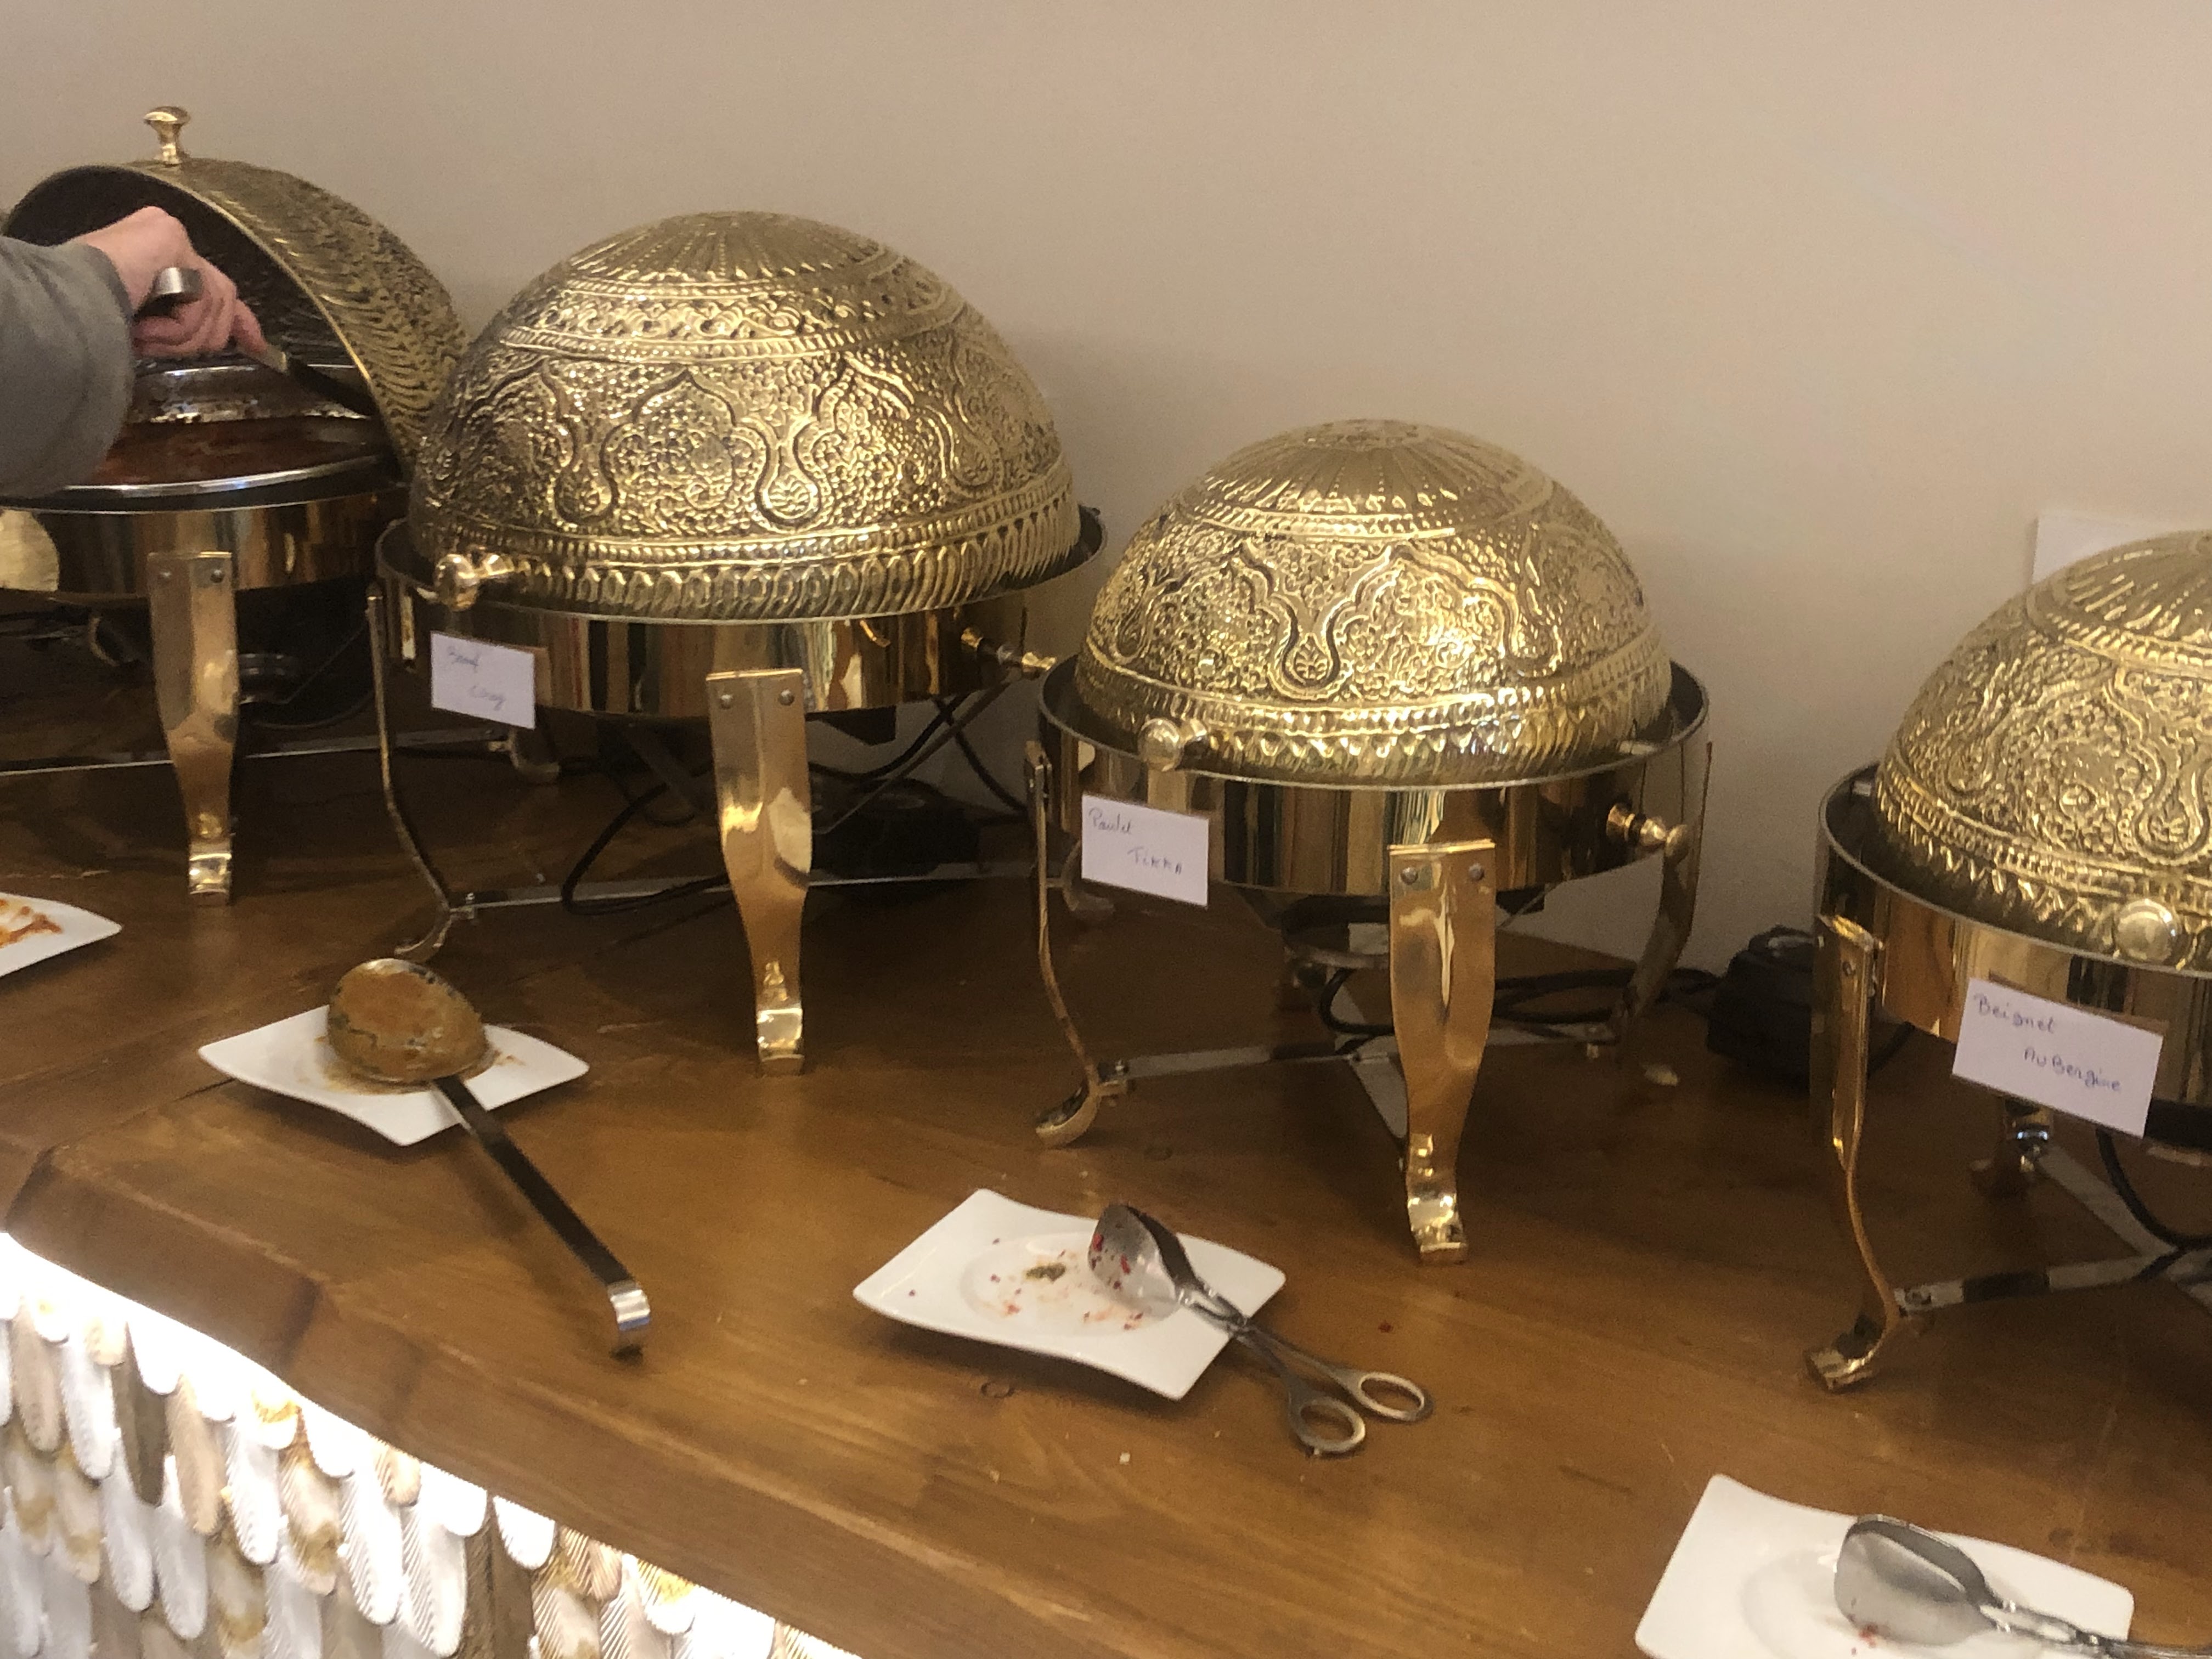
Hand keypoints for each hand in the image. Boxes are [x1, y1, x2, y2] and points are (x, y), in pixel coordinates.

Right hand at [73, 205, 265, 358]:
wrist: (67, 304)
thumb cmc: (93, 318)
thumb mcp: (148, 324)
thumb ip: (183, 322)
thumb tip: (231, 340)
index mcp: (158, 255)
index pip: (216, 285)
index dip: (240, 319)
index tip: (256, 346)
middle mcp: (168, 236)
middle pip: (223, 297)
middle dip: (201, 336)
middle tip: (158, 344)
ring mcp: (172, 234)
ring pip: (215, 304)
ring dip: (180, 337)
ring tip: (143, 336)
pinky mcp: (172, 237)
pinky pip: (199, 298)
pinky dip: (177, 327)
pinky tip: (145, 326)